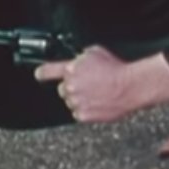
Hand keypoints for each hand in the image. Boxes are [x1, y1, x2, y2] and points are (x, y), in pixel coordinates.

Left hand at [34, 46, 168, 122]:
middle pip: (63, 89)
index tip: (39, 74)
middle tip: (90, 85)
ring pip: (71, 102)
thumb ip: (82, 58)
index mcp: (71, 69)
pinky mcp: (83, 115)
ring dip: (81, 99)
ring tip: (98, 94)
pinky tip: (99, 102)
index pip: (48, 71)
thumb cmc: (117, 69)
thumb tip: (78, 61)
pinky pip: (79, 113)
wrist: (130, 86)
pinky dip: (87, 110)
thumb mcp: (96, 52)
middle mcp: (70, 86)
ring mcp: (75, 102)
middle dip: (73, 87)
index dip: (43, 73)